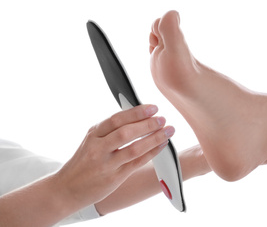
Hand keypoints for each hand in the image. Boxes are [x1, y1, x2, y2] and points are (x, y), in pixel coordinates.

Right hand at [54, 104, 173, 207]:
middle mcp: (98, 148)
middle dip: (147, 124)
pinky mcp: (114, 178)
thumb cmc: (84, 162)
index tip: (153, 107)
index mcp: (93, 135)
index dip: (136, 112)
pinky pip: (137, 163)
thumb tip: (138, 116)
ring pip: (134, 148)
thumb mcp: (91, 141)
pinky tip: (161, 145)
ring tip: (167, 131)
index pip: (117, 119)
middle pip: (126, 133)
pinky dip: (152, 152)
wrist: (67, 189)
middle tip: (163, 119)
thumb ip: (110, 130)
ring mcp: (106, 164)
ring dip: (154, 138)